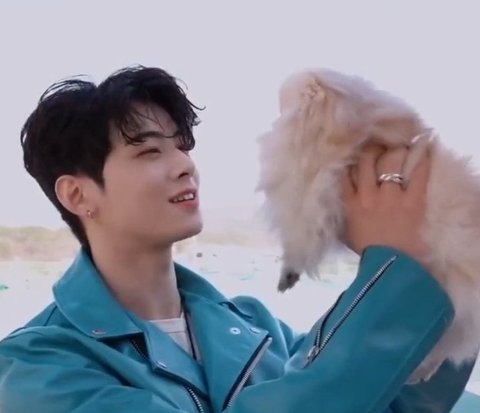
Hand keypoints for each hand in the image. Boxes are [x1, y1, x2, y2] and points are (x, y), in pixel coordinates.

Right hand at [341, 143, 430, 261]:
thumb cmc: (367, 251)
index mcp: (350, 204)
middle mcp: (368, 196)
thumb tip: (341, 201)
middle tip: (377, 145)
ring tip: (398, 147)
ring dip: (394, 152)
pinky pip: (418, 175)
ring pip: (390, 162)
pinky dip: (421, 162)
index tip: (355, 156)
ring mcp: (391, 197)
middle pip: (366, 162)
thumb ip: (343, 213)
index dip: (351, 161)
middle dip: (370, 150)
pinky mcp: (413, 201)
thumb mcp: (347, 231)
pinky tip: (422, 151)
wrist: (390, 266)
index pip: (346, 174)